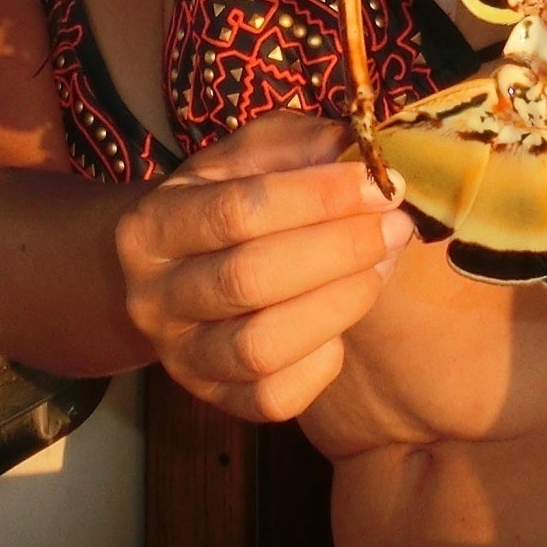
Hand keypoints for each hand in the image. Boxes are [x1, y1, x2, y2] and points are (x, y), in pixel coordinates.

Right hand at [112, 113, 414, 420]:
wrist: (184, 269)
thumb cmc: (230, 199)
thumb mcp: (253, 156)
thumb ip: (301, 146)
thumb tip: (362, 154)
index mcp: (151, 225)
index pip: (236, 210)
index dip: (316, 197)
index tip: (378, 183)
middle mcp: (153, 297)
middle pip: (249, 279)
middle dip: (338, 249)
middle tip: (395, 225)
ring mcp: (181, 357)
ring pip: (261, 345)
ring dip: (339, 302)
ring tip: (382, 264)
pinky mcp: (217, 400)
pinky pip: (275, 398)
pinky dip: (321, 362)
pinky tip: (343, 320)